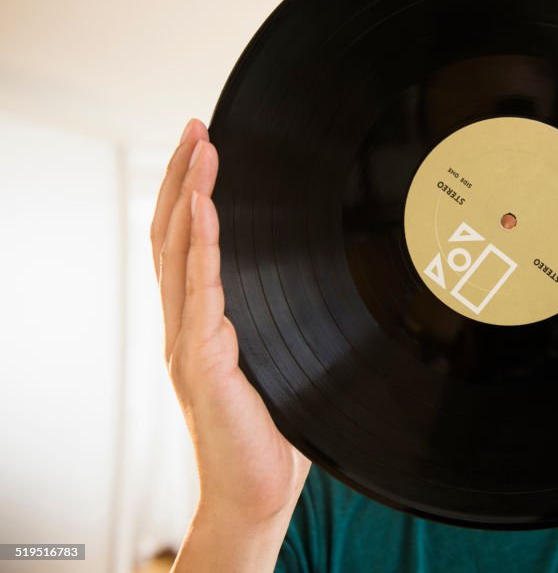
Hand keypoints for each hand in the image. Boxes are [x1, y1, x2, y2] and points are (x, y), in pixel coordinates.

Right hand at [151, 119, 309, 571]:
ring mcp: (188, 343)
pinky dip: (199, 246)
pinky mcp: (201, 363)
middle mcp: (185, 327)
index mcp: (200, 325)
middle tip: (194, 128)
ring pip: (178, 254)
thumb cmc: (273, 432)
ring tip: (197, 148)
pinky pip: (198, 293)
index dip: (188, 195)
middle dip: (181, 177)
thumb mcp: (282, 359)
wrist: (256, 493)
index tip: (202, 150)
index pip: (186, 246)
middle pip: (172, 236)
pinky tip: (203, 208)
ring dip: (186, 195)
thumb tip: (320, 282)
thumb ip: (280, 322)